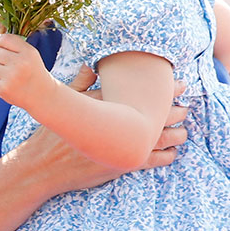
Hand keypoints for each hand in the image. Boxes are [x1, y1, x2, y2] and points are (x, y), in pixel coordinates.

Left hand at [0, 33, 55, 110]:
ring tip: (7, 76)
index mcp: (28, 52)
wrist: (42, 95)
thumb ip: (11, 42)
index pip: (3, 39)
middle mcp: (20, 64)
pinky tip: (4, 84)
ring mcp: (11, 77)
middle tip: (10, 66)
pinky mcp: (4, 89)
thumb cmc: (32, 71)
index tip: (5, 50)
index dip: (0, 43)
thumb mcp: (28, 54)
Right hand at [15, 68, 187, 195]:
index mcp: (108, 104)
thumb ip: (80, 82)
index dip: (166, 90)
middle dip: (174, 110)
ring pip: (160, 138)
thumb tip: (90, 64)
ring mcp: (122, 147)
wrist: (44, 165)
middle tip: (186, 106)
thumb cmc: (52, 133)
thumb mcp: (64, 102)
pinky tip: (172, 153)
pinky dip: (166, 156)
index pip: (145, 94)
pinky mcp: (122, 166)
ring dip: (175, 133)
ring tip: (184, 130)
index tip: (179, 84)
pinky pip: (152, 161)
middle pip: (157, 115)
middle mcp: (119, 125)